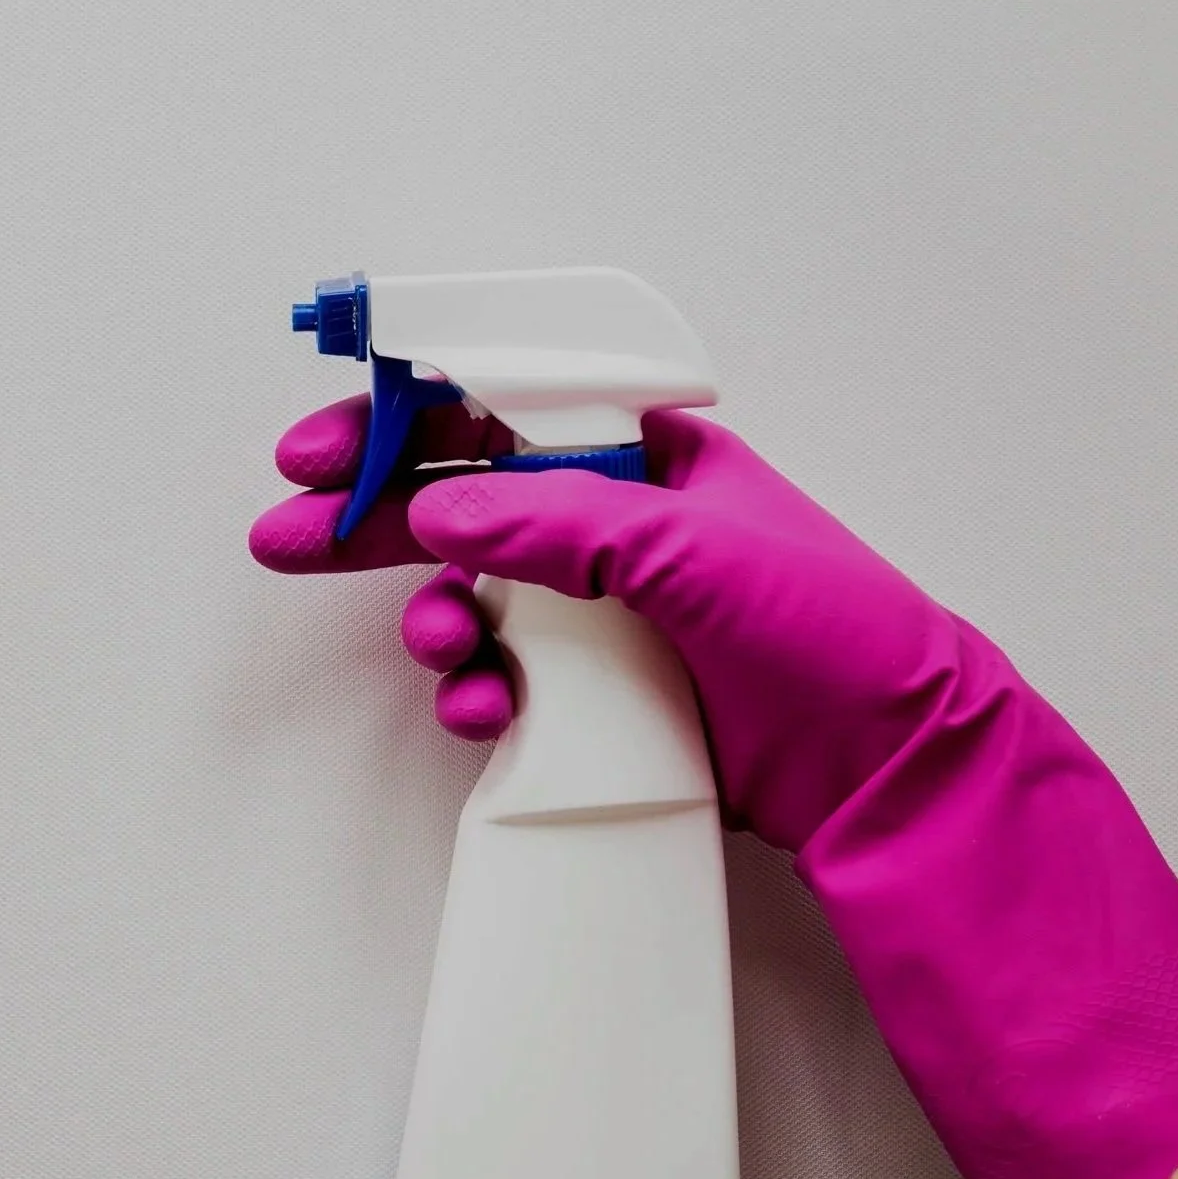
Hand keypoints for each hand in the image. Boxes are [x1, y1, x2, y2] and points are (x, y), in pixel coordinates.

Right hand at [253, 396, 975, 852]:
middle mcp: (614, 524)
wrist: (889, 767)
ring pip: (472, 594)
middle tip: (288, 534)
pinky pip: (500, 675)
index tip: (324, 447)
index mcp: (646, 458)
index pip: (502, 411)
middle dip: (368, 518)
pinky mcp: (596, 690)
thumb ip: (562, 524)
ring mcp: (602, 609)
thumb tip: (445, 509)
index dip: (404, 420)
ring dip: (432, 616)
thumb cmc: (832, 633)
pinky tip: (479, 706)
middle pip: (460, 499)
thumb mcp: (694, 551)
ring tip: (442, 646)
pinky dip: (472, 690)